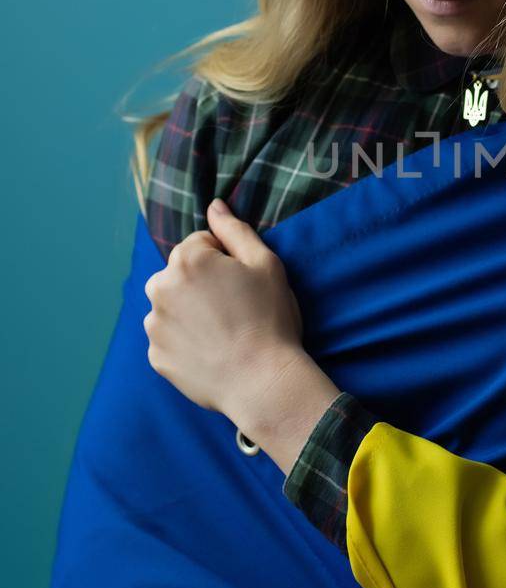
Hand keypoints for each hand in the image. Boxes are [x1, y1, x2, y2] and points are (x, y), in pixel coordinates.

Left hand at [142, 198, 304, 422]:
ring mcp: (154, 325)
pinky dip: (186, 342)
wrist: (263, 382)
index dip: (227, 261)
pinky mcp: (155, 356)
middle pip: (180, 273)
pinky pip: (169, 339)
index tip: (243, 284)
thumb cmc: (270, 319)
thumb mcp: (265, 264)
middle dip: (202, 284)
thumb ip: (234, 230)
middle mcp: (160, 288)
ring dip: (191, 312)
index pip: (202, 244)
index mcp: (187, 259)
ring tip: (223, 333)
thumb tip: (214, 205)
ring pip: (172, 306)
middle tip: (235, 309)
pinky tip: (212, 352)